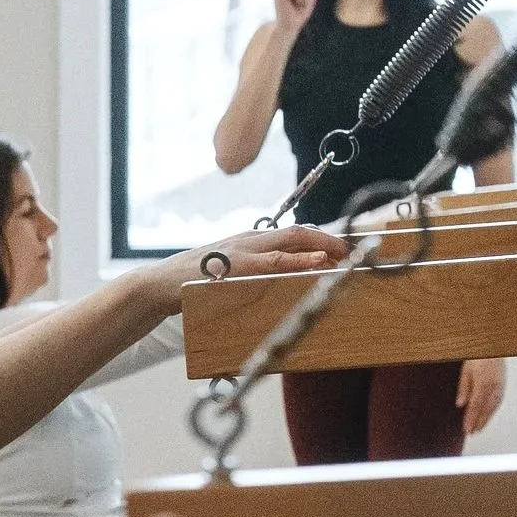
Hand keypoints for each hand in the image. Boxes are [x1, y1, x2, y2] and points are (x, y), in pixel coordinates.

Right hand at [167, 223, 341, 287]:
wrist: (161, 284)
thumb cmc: (196, 283)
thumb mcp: (230, 274)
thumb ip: (254, 275)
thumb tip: (281, 286)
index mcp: (252, 241)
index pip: (293, 233)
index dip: (322, 238)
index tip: (346, 247)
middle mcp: (251, 240)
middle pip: (298, 231)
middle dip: (329, 238)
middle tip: (355, 249)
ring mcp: (243, 250)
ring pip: (289, 240)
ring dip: (320, 245)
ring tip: (343, 253)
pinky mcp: (236, 265)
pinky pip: (271, 261)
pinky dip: (296, 260)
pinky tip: (314, 262)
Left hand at [457, 356, 505, 435]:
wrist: (492, 346)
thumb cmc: (478, 356)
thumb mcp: (465, 371)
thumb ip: (464, 388)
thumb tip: (461, 404)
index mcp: (483, 383)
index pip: (476, 406)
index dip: (471, 419)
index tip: (467, 429)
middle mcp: (494, 386)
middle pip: (485, 410)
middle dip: (478, 423)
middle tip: (472, 433)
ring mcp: (500, 386)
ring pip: (493, 407)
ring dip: (486, 419)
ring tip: (479, 428)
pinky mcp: (503, 385)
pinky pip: (498, 402)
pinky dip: (492, 411)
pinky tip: (488, 416)